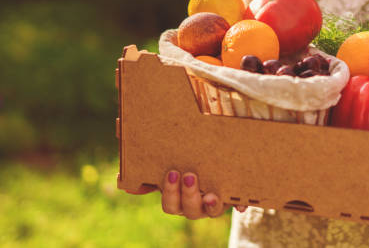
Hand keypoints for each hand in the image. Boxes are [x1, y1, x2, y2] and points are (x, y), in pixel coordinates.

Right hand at [132, 170, 247, 219]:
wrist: (216, 158)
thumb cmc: (186, 161)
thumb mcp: (169, 161)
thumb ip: (148, 169)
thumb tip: (123, 180)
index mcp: (178, 199)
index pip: (170, 204)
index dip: (170, 192)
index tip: (172, 173)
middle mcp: (196, 205)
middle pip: (189, 209)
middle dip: (187, 194)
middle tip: (189, 174)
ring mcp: (215, 204)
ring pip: (211, 211)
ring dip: (209, 204)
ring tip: (210, 193)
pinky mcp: (233, 200)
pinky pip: (238, 206)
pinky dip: (239, 206)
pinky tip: (242, 205)